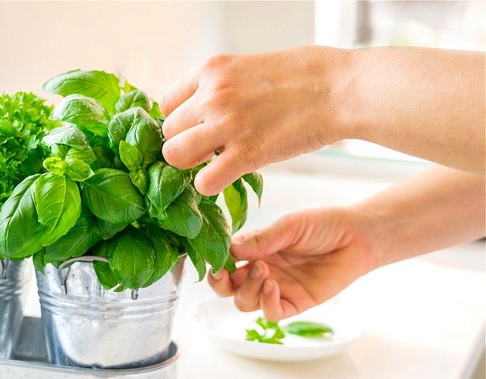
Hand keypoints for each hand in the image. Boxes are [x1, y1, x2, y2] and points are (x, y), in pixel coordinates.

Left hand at [160, 46, 346, 195]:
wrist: (340, 89)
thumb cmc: (303, 76)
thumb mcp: (248, 66)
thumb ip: (220, 87)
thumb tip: (201, 110)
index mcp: (211, 70)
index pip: (166, 104)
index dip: (180, 121)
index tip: (196, 129)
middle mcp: (212, 95)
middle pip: (169, 132)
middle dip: (185, 143)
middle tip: (208, 149)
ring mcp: (226, 125)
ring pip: (175, 156)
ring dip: (191, 165)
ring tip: (213, 163)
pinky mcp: (246, 154)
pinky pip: (204, 181)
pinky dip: (209, 185)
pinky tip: (226, 177)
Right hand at [208, 207, 376, 320]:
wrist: (358, 237)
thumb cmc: (323, 225)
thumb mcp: (289, 226)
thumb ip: (261, 239)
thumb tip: (230, 249)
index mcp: (255, 250)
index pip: (224, 261)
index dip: (215, 262)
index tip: (214, 258)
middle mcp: (261, 271)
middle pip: (227, 288)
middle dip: (220, 283)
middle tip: (224, 272)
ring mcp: (277, 289)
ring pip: (245, 302)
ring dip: (247, 289)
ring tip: (263, 271)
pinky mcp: (296, 303)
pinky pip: (271, 313)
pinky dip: (266, 303)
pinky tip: (272, 286)